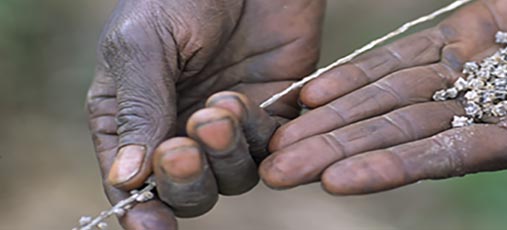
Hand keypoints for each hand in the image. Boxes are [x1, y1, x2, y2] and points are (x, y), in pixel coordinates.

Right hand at [85, 0, 323, 227]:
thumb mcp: (144, 44)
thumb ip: (139, 109)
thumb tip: (127, 181)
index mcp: (133, 117)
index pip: (134, 183)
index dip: (141, 211)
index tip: (151, 227)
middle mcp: (181, 128)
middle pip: (190, 192)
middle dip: (188, 180)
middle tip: (185, 145)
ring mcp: (232, 124)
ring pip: (235, 177)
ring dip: (227, 152)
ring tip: (221, 104)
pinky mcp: (276, 110)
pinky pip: (275, 149)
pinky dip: (263, 137)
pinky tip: (248, 100)